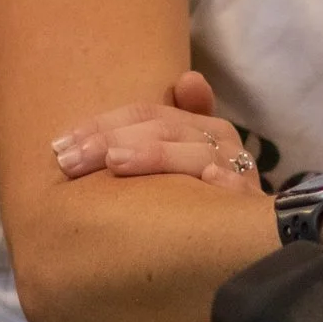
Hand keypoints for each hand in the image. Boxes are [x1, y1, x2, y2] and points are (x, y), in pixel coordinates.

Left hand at [50, 72, 259, 190]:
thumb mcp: (181, 165)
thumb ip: (163, 133)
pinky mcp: (253, 206)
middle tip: (69, 161)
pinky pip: (236, 189)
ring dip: (156, 154)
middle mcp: (222, 145)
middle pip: (164, 129)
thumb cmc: (206, 203)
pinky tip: (203, 180)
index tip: (61, 145)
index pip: (147, 115)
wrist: (261, 242)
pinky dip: (220, 181)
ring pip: (197, 152)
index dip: (102, 125)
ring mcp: (240, 174)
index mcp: (202, 128)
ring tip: (116, 162)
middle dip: (112, 140)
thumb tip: (187, 79)